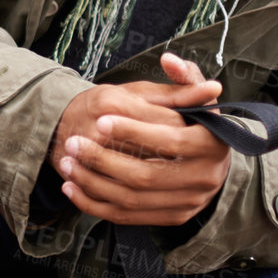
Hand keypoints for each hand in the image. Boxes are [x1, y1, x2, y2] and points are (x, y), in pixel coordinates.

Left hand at [51, 53, 231, 225]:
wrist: (202, 160)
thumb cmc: (191, 120)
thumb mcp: (189, 96)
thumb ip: (181, 78)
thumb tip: (169, 60)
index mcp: (211, 144)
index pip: (170, 140)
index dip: (134, 131)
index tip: (101, 121)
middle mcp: (205, 178)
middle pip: (147, 175)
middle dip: (103, 160)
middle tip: (72, 142)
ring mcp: (187, 202)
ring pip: (132, 199)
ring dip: (93, 182)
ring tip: (66, 162)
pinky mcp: (170, 216)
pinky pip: (127, 217)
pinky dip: (94, 204)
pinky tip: (71, 187)